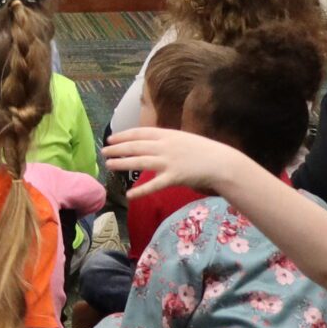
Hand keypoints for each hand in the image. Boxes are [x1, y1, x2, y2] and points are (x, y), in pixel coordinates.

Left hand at [103, 126, 244, 199]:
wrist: (222, 162)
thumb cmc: (203, 151)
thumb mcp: (182, 139)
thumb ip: (165, 141)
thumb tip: (147, 143)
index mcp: (167, 134)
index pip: (139, 133)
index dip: (123, 136)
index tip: (111, 138)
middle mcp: (166, 146)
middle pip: (135, 146)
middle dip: (117, 149)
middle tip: (104, 152)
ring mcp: (169, 161)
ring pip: (140, 162)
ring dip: (122, 163)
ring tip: (109, 165)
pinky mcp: (175, 177)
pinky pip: (154, 185)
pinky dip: (141, 190)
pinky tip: (129, 194)